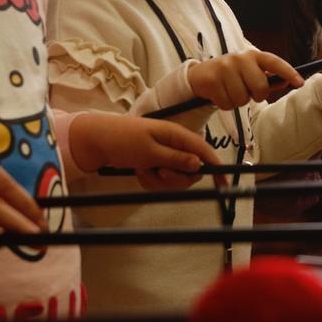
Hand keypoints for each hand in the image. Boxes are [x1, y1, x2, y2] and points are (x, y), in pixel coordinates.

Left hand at [70, 113, 225, 189]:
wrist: (97, 141)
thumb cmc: (123, 140)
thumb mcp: (150, 152)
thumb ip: (176, 159)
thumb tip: (198, 164)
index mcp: (177, 136)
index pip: (204, 151)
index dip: (216, 167)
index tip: (224, 185)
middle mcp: (174, 145)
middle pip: (190, 171)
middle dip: (176, 178)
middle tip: (159, 173)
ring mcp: (164, 155)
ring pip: (175, 179)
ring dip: (160, 180)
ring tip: (143, 169)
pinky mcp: (155, 164)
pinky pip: (161, 181)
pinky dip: (150, 180)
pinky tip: (138, 171)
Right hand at [188, 50, 303, 109]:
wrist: (200, 75)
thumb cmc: (231, 76)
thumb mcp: (250, 73)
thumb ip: (268, 78)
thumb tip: (286, 82)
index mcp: (253, 55)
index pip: (274, 62)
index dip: (289, 72)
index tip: (300, 83)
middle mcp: (239, 58)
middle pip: (260, 87)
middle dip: (256, 96)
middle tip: (247, 91)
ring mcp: (224, 67)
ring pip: (242, 99)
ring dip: (238, 101)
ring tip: (230, 92)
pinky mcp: (212, 80)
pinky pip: (227, 104)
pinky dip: (225, 105)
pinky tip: (220, 95)